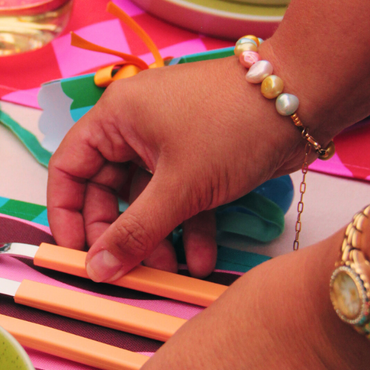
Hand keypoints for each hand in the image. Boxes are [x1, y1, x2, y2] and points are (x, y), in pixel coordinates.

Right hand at [47, 54, 304, 281]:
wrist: (303, 99)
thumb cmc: (232, 125)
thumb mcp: (179, 186)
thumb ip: (134, 232)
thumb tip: (96, 270)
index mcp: (115, 117)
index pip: (69, 168)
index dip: (66, 214)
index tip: (75, 253)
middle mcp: (135, 127)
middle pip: (107, 190)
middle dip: (119, 234)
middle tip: (125, 270)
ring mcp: (169, 143)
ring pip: (147, 200)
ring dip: (156, 237)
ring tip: (171, 270)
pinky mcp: (200, 158)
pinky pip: (180, 198)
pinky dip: (188, 227)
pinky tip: (201, 260)